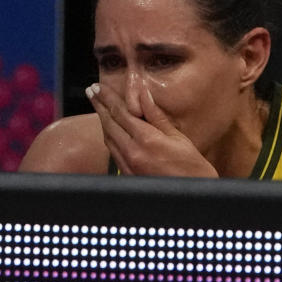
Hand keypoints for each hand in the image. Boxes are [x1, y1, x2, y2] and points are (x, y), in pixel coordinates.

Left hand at [86, 82, 218, 177]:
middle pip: (109, 123)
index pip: (120, 112)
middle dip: (99, 105)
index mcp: (146, 139)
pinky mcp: (127, 174)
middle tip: (90, 91)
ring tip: (97, 106)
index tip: (98, 87)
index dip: (108, 98)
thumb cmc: (191, 165)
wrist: (191, 195)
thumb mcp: (177, 137)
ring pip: (108, 138)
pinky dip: (108, 136)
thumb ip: (156, 115)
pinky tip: (108, 129)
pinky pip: (112, 151)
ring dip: (101, 120)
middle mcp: (132, 152)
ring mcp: (127, 165)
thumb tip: (143, 94)